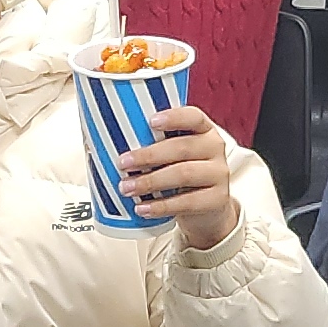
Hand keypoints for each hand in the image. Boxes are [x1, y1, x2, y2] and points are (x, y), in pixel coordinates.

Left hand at [113, 103, 242, 249]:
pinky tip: (142, 208)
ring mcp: (219, 174)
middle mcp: (214, 148)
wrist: (207, 209)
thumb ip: (154, 145)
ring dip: (150, 181)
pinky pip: (187, 202)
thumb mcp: (173, 155)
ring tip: (127, 188)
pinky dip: (161, 206)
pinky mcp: (217, 199)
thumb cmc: (181, 174)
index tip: (150, 122)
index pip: (193, 117)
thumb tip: (108, 142)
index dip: (174, 117)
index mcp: (203, 130)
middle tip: (123, 163)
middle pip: (182, 147)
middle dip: (149, 155)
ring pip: (183, 174)